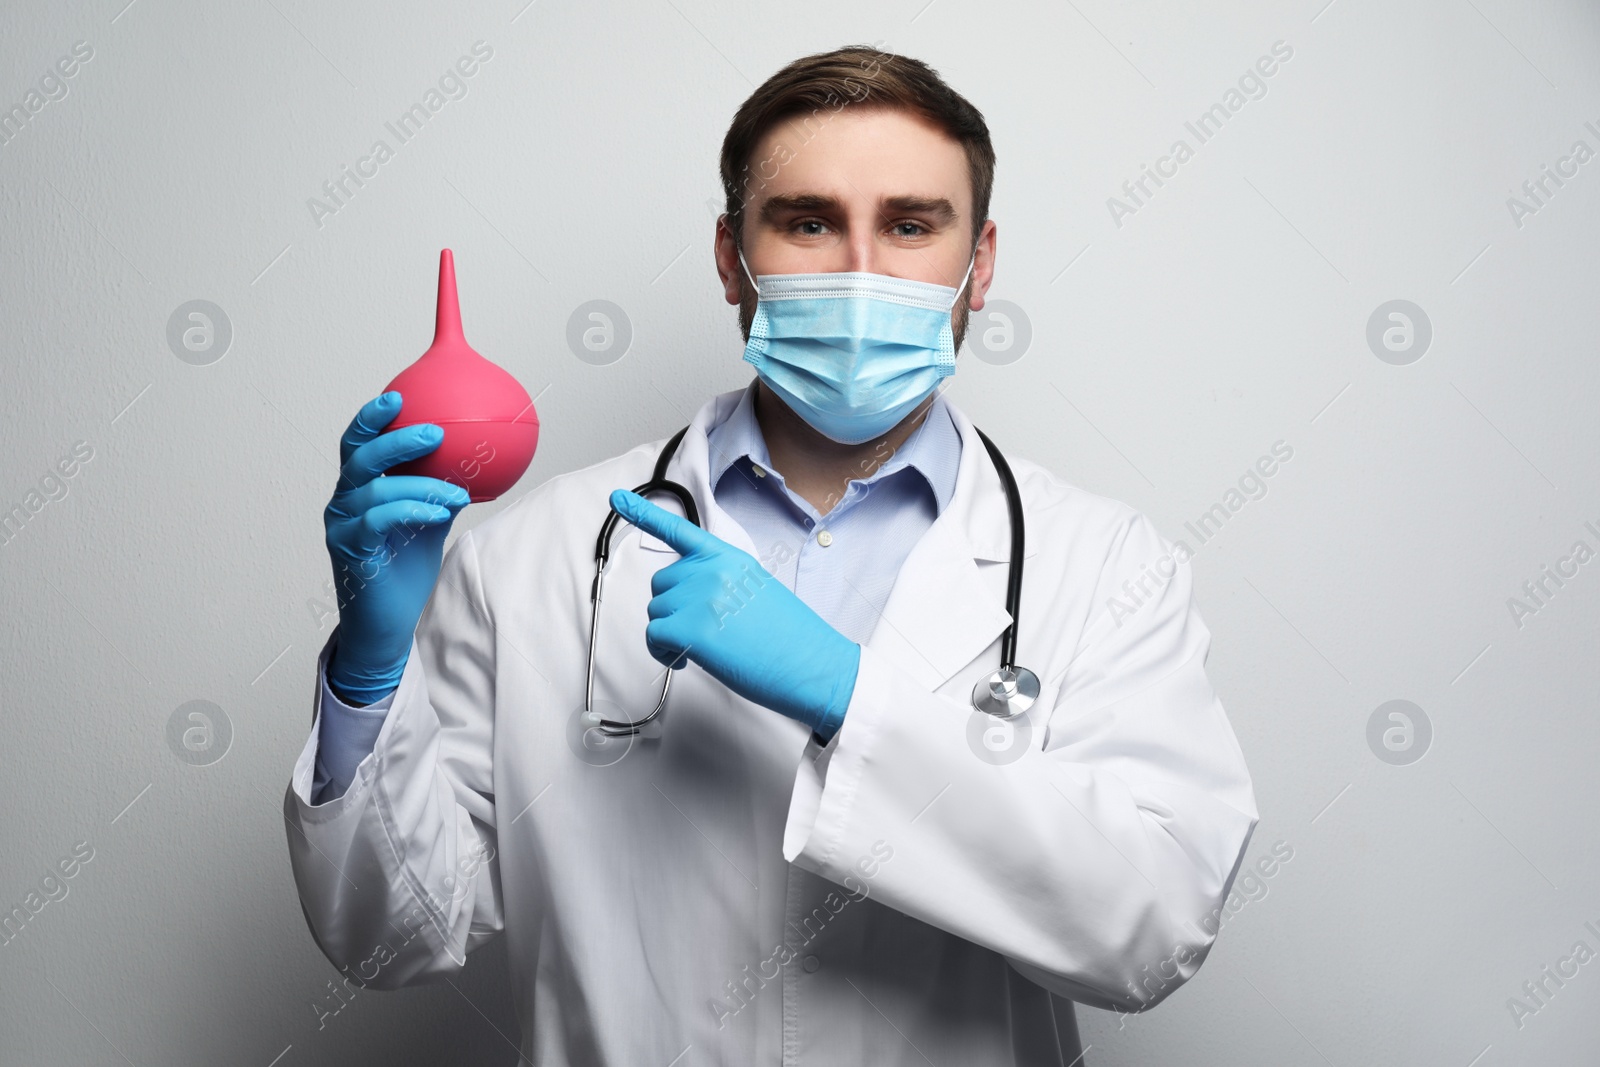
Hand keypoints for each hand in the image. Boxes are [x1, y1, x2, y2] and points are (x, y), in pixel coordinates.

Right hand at [324, 392, 470, 704]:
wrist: (389, 621)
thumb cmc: (405, 568)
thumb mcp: (431, 519)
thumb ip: (443, 487)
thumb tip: (481, 459)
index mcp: (359, 488)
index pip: (359, 443)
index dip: (373, 417)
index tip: (400, 395)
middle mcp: (343, 502)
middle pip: (359, 456)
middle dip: (395, 439)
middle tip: (435, 432)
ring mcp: (341, 526)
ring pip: (374, 490)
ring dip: (422, 486)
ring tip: (458, 491)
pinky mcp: (348, 551)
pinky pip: (378, 522)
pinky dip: (411, 511)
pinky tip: (440, 512)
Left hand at [609, 488, 859, 736]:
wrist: (811, 664)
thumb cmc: (789, 637)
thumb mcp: (757, 590)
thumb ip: (722, 582)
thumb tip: (694, 599)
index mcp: (728, 558)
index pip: (679, 530)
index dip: (643, 513)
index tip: (617, 498)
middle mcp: (710, 570)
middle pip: (662, 583)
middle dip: (673, 609)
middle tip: (701, 632)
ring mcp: (699, 597)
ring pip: (656, 612)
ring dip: (669, 634)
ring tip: (702, 649)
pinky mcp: (689, 628)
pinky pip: (654, 637)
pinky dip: (664, 653)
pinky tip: (688, 660)